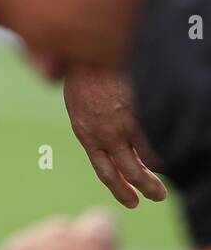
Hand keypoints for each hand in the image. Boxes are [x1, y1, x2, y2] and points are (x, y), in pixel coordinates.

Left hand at [63, 65, 165, 207]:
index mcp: (86, 133)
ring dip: (162, 171)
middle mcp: (106, 134)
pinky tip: (169, 145)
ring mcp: (125, 123)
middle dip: (148, 189)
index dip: (120, 190)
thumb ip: (91, 125)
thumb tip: (106, 142)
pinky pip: (158, 137)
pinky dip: (165, 145)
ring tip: (171, 174)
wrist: (87, 47)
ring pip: (151, 160)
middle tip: (158, 195)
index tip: (132, 202)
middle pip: (132, 173)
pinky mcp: (139, 110)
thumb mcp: (78, 103)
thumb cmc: (81, 70)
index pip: (105, 172)